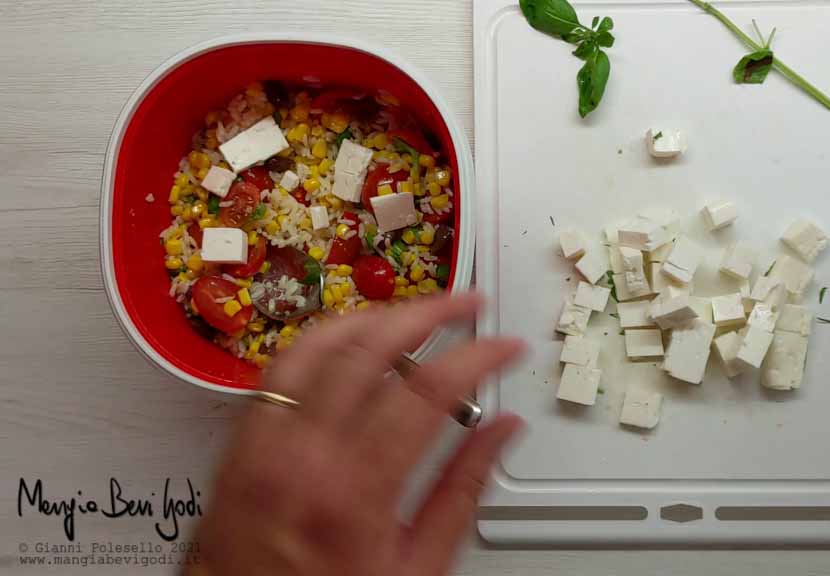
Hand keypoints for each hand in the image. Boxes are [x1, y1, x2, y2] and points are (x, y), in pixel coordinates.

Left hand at [194, 294, 525, 575]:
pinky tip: (352, 339)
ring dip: (375, 314)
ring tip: (415, 310)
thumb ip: (462, 491)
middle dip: (430, 311)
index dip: (476, 355)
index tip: (504, 346)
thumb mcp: (416, 568)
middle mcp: (301, 456)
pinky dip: (324, 339)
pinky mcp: (241, 441)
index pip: (427, 390)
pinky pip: (281, 366)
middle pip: (371, 347)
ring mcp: (263, 442)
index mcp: (354, 492)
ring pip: (319, 343)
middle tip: (466, 303)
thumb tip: (501, 431)